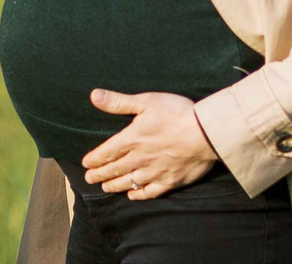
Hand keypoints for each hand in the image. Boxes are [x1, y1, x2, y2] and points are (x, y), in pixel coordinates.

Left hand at [81, 91, 219, 199]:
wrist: (205, 133)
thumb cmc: (176, 113)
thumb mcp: (146, 101)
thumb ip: (119, 102)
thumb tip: (94, 96)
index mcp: (132, 139)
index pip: (107, 151)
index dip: (95, 158)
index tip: (86, 164)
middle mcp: (140, 159)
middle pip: (115, 169)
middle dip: (100, 174)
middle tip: (89, 179)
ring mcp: (155, 172)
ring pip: (129, 182)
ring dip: (115, 185)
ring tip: (105, 187)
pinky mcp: (170, 181)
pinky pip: (150, 192)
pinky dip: (139, 194)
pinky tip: (132, 195)